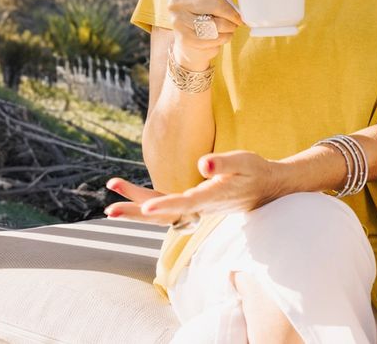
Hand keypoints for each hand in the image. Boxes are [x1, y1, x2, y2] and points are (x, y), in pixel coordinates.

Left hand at [105, 151, 287, 228]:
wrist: (266, 190)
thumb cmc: (255, 172)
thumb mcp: (245, 161)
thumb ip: (224, 163)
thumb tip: (202, 163)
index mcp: (212, 198)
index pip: (186, 204)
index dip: (166, 205)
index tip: (147, 207)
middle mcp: (200, 208)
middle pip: (164, 215)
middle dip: (137, 212)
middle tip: (110, 211)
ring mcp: (194, 209)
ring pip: (161, 214)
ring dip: (135, 210)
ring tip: (110, 206)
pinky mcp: (191, 205)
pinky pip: (164, 209)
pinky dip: (146, 204)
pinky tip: (130, 198)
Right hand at [167, 0, 243, 68]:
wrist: (189, 37)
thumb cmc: (203, 9)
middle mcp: (177, 1)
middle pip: (215, 4)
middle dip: (232, 12)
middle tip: (239, 17)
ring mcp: (179, 20)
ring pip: (215, 24)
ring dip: (229, 26)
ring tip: (231, 25)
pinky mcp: (185, 38)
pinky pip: (213, 38)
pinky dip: (224, 37)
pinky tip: (223, 35)